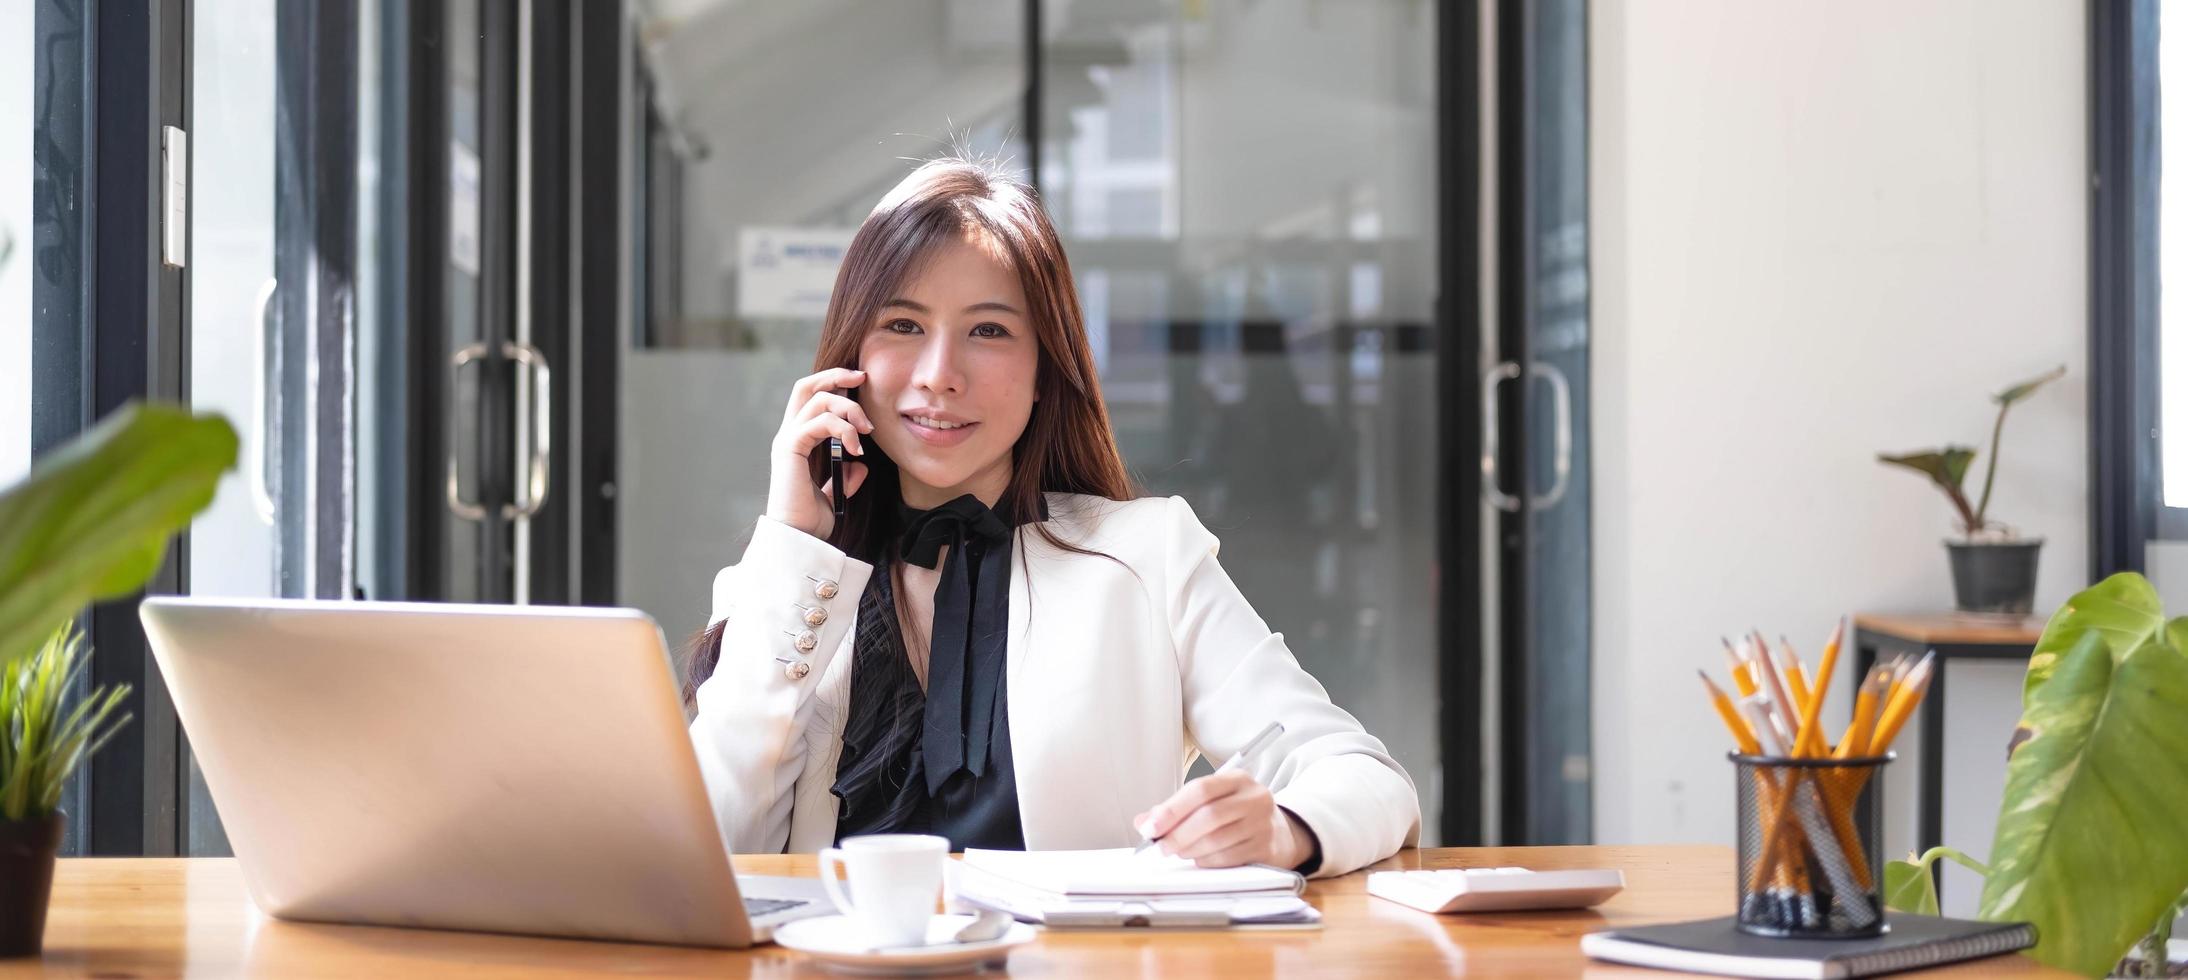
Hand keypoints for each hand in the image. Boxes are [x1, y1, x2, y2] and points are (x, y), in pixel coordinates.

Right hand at [764, 368, 873, 540]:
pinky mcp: (789, 448)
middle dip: (836, 375)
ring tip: (867, 430)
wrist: (799, 541)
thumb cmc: (811, 522)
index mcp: (796, 441)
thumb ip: (844, 478)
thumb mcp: (834, 495)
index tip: (861, 382)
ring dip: (849, 408)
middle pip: (806, 386)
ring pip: (817, 399)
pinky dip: (843, 428)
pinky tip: (856, 447)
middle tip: (863, 378)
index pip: (810, 396)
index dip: (833, 382)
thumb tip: (859, 465)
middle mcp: (788, 435)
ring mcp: (786, 440)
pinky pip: (818, 422)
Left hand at [1133, 770, 1316, 869]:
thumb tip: (1143, 822)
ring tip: (1179, 851)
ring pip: (1218, 840)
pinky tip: (1199, 858)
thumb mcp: (1212, 801)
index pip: (1201, 789)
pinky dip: (1207, 860)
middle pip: (1209, 816)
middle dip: (1178, 834)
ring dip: (1190, 849)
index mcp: (1237, 779)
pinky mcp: (1265, 848)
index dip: (1171, 810)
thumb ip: (1177, 809)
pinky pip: (1228, 858)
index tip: (1150, 827)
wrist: (1279, 832)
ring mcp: (1262, 823)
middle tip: (1161, 847)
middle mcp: (1254, 797)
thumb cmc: (1237, 814)